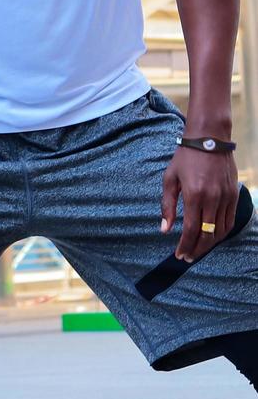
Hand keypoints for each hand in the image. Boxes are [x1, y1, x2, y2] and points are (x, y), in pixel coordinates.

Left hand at [160, 146, 238, 261]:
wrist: (210, 140)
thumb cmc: (185, 158)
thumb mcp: (170, 179)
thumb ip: (167, 205)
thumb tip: (164, 229)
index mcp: (195, 195)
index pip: (192, 229)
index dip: (185, 245)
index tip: (179, 255)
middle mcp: (213, 199)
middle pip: (208, 234)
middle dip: (198, 249)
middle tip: (188, 258)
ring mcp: (227, 198)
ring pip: (221, 230)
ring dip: (210, 244)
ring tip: (198, 250)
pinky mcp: (234, 195)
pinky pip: (230, 220)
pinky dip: (222, 233)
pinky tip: (212, 237)